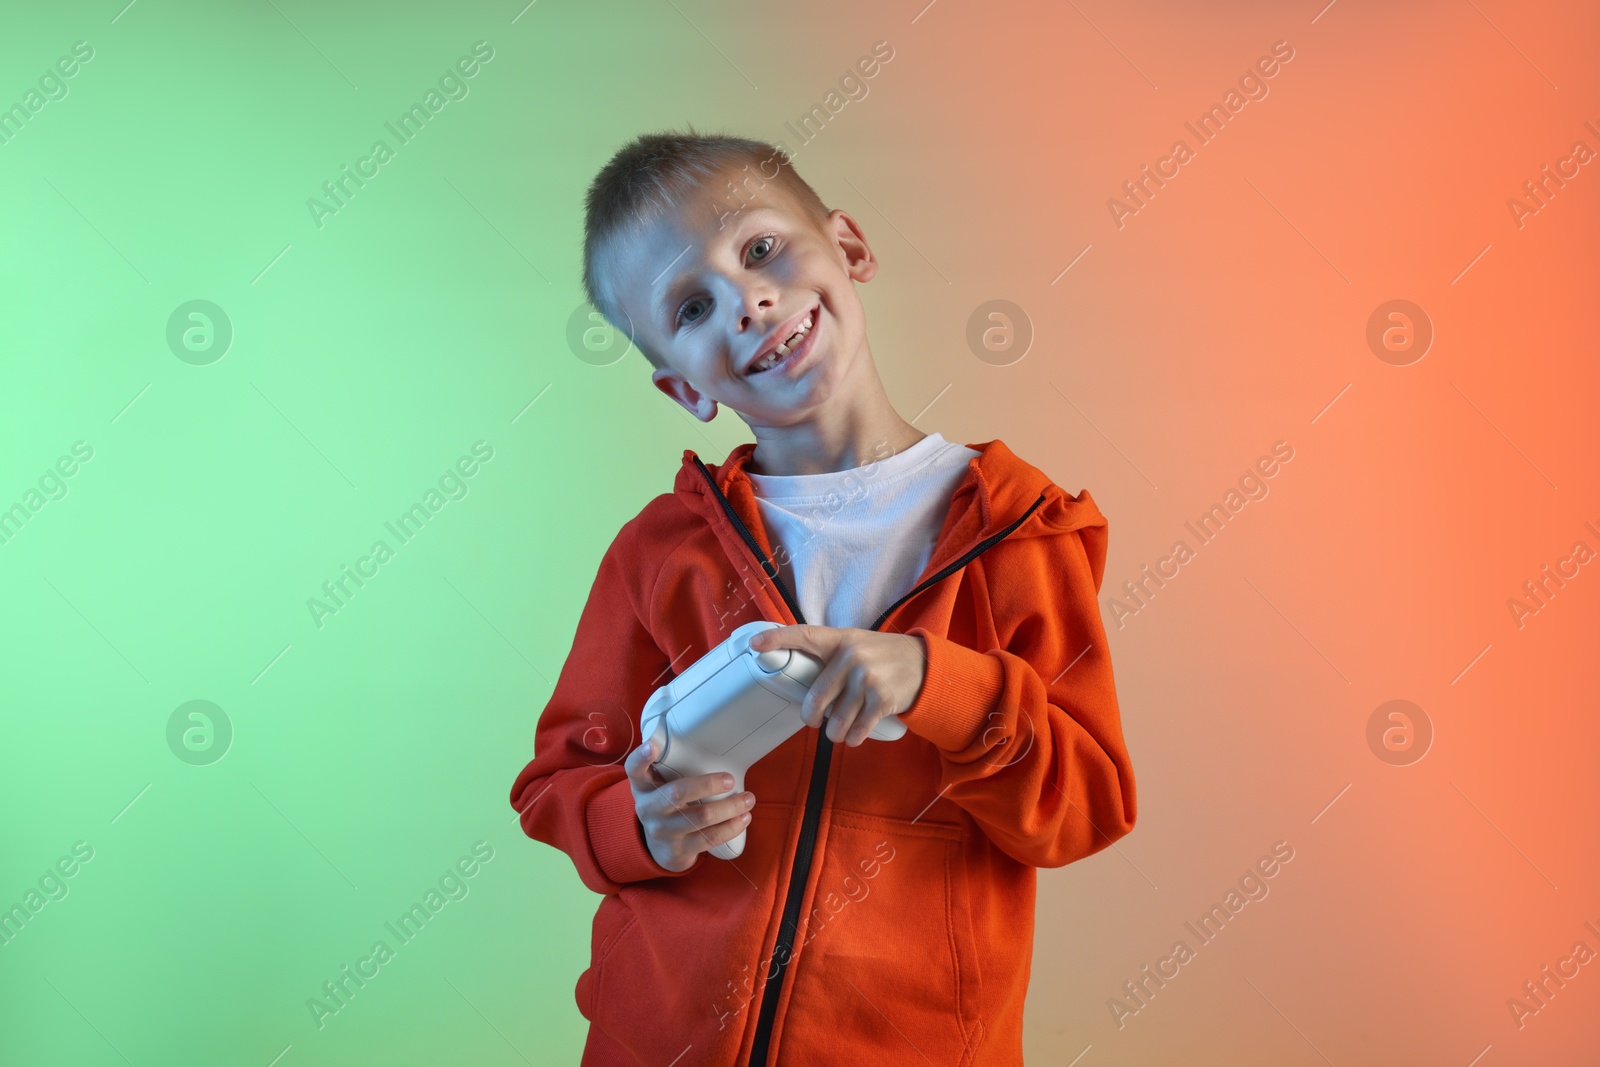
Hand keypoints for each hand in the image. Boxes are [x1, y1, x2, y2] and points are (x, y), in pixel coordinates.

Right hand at [624, 738, 754, 871]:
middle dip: (708, 784)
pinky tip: (743, 818)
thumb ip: (670, 767)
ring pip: (701, 817)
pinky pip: (709, 838)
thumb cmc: (666, 805)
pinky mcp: (679, 850)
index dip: (642, 757)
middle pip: (678, 793)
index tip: (653, 746)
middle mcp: (648, 809)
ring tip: (748, 799)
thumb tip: (710, 741)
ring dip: (730, 807)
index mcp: (643, 787)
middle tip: (731, 779)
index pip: (634, 769)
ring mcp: (663, 831)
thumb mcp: (658, 786)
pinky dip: (731, 827)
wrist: (659, 848)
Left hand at [748, 625, 926, 746]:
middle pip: (817, 697)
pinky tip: (855, 735)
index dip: (778, 638)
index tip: (756, 644)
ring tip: (841, 729)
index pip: (804, 635)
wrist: (926, 665)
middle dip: (812, 716)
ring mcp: (868, 678)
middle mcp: (852, 656)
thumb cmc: (883, 657)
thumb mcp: (858, 644)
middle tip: (814, 721)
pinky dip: (854, 738)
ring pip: (836, 719)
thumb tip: (800, 679)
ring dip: (836, 732)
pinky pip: (857, 730)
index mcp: (841, 640)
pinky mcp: (882, 699)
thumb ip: (831, 657)